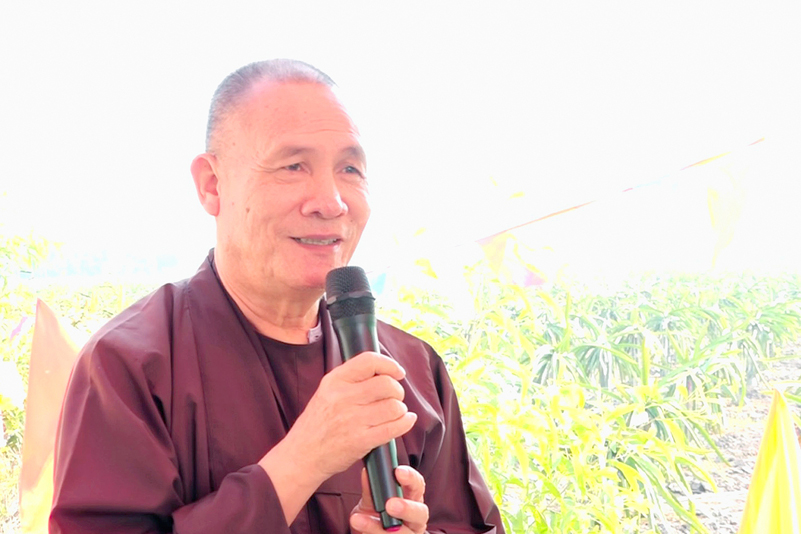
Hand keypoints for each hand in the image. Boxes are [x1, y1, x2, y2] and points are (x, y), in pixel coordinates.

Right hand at [275, 352, 416, 479]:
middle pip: (387, 384)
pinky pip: (393, 427)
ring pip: (393, 406)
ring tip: (394, 413)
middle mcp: (342, 397)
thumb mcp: (327, 392)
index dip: (389, 365)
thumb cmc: (318, 423)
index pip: (369, 361)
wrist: (302, 455)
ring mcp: (351, 420)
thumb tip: (385, 371)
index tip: (397, 373)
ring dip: (400, 409)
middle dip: (397, 391)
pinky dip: (405, 422)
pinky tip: (405, 420)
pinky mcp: (360, 441)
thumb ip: (352, 380)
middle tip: (394, 398)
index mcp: (334, 381)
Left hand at [350, 466, 427, 533]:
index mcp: (412, 499)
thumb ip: (370, 490)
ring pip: (405, 533)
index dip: (411, 477)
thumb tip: (366, 472)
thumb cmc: (374, 516)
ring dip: (381, 528)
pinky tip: (362, 532)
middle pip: (421, 512)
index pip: (418, 485)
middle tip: (389, 505)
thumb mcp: (370, 502)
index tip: (398, 471)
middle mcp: (416, 517)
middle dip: (406, 508)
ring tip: (359, 521)